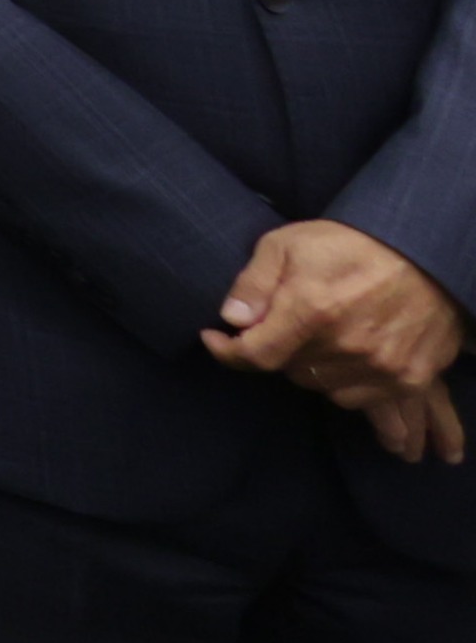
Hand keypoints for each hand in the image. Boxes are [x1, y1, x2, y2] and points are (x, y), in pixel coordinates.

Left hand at [210, 221, 467, 451]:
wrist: (426, 255)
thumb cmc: (351, 244)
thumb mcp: (287, 244)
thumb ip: (254, 283)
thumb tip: (231, 319)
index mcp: (313, 308)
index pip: (257, 354)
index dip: (228, 352)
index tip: (216, 340)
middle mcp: (347, 344)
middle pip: (287, 368)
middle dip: (277, 346)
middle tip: (288, 321)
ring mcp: (381, 366)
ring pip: (319, 385)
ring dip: (311, 365)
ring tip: (322, 333)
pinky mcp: (407, 379)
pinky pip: (356, 398)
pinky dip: (344, 381)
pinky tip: (349, 351)